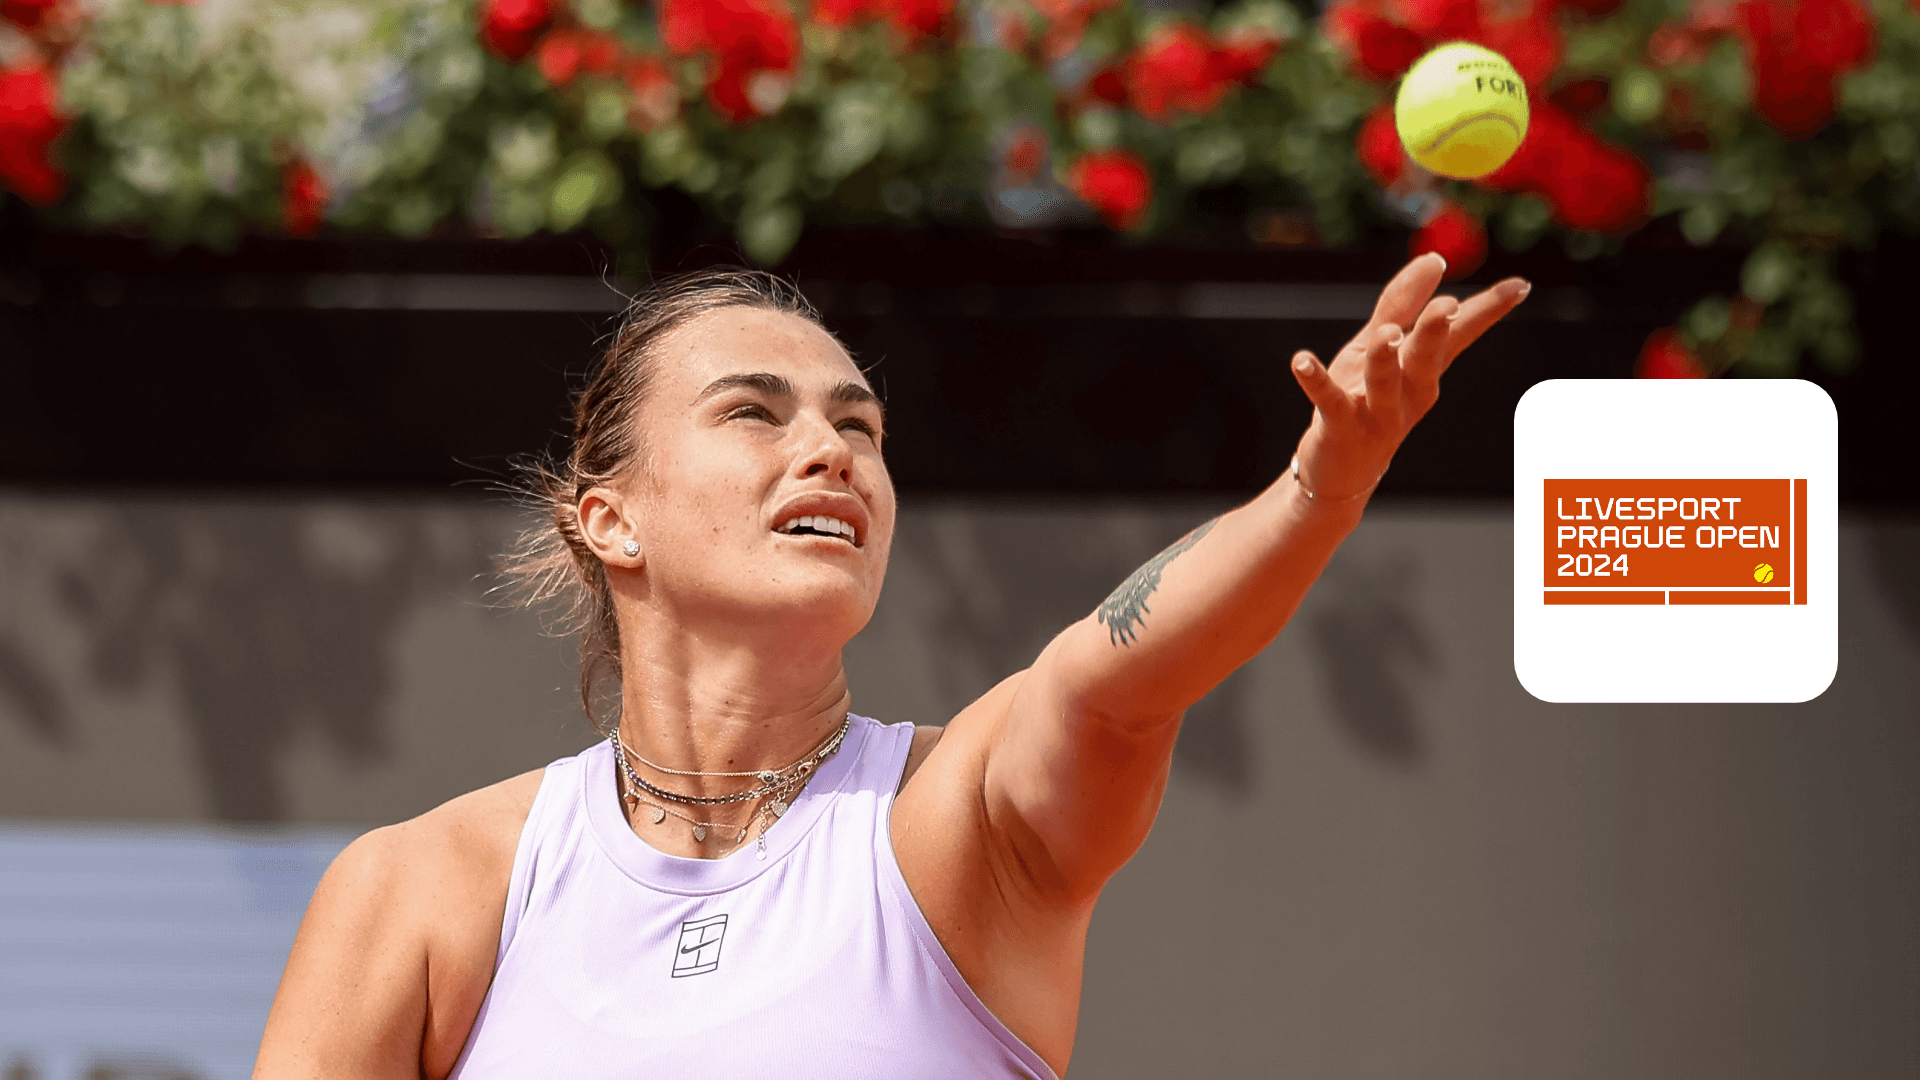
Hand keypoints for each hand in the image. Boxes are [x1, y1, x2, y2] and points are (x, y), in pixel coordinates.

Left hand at [1288, 252, 1530, 500]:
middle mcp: (1408, 393)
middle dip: (1435, 334)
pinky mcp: (1340, 426)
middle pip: (1425, 359)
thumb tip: (1434, 260)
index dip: (1487, 310)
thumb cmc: (1363, 400)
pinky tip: (1301, 360)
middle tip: (1446, 307)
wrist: (1340, 473)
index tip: (1519, 286)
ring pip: (1384, 383)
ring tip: (1386, 336)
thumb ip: (1402, 304)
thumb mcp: (1379, 347)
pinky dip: (1316, 380)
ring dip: (1385, 359)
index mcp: (1424, 371)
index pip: (1460, 335)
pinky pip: (1329, 401)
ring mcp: (1376, 413)